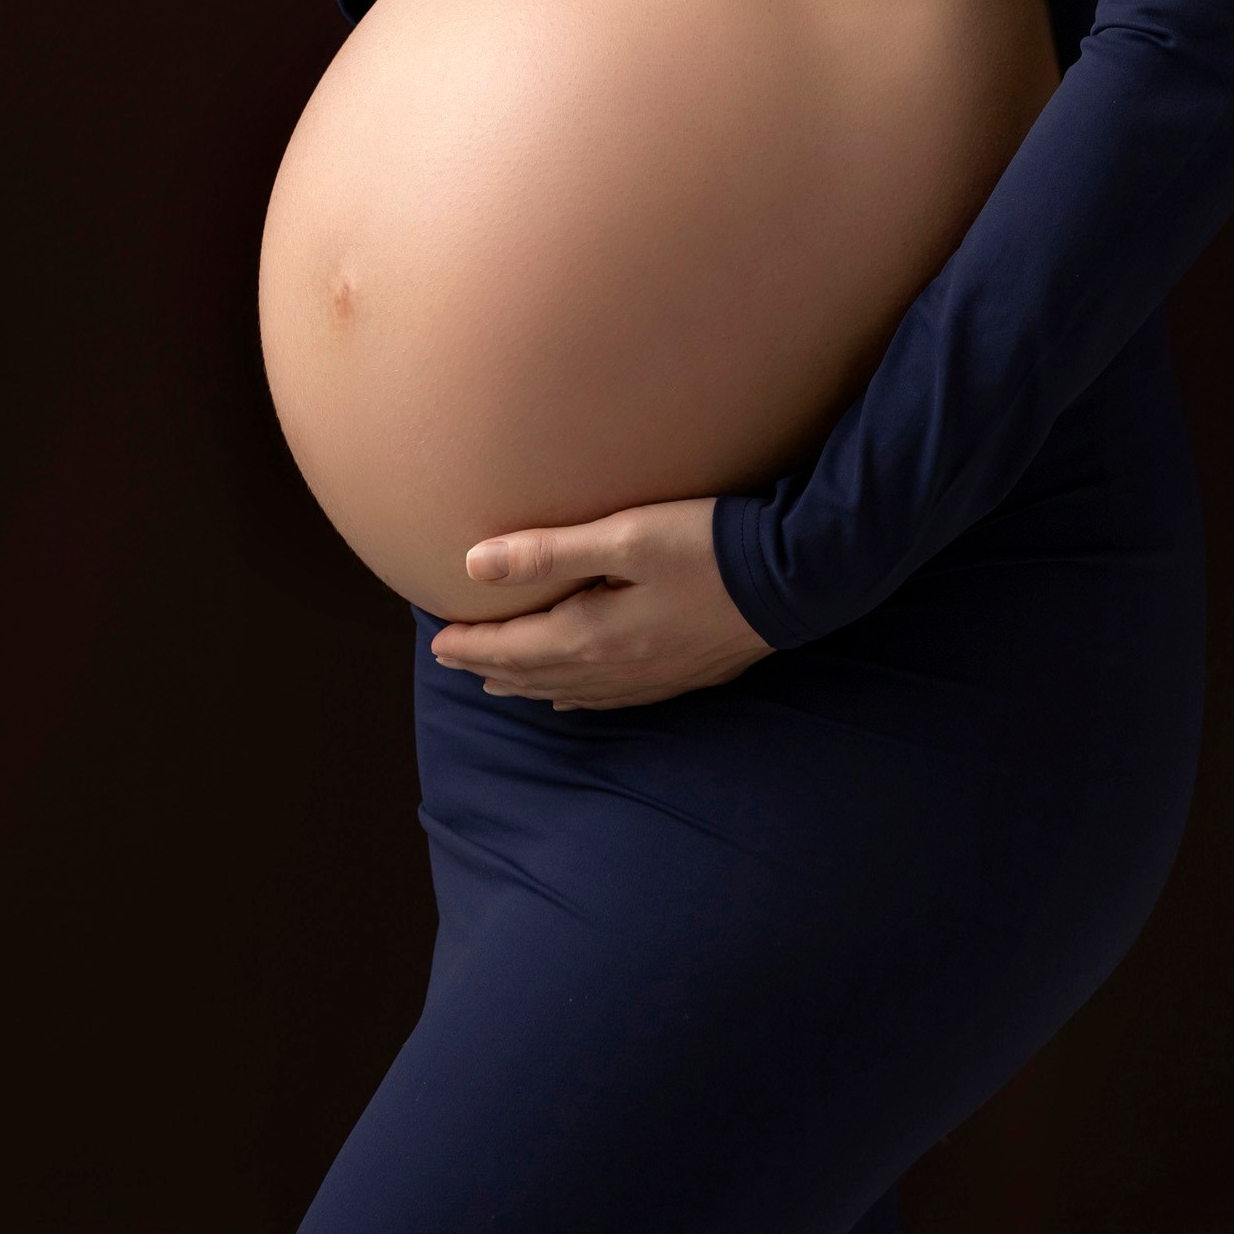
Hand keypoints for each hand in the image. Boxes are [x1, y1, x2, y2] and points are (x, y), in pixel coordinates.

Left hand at [428, 499, 773, 710]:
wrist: (796, 578)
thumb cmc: (709, 545)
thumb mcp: (625, 536)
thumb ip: (549, 551)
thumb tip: (473, 566)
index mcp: (595, 636)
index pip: (514, 649)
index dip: (472, 645)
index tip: (436, 642)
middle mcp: (617, 669)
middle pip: (537, 675)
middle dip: (491, 666)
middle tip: (454, 660)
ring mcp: (652, 678)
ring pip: (571, 691)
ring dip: (530, 684)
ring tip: (500, 679)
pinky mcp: (682, 674)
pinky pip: (610, 697)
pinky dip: (577, 696)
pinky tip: (574, 695)